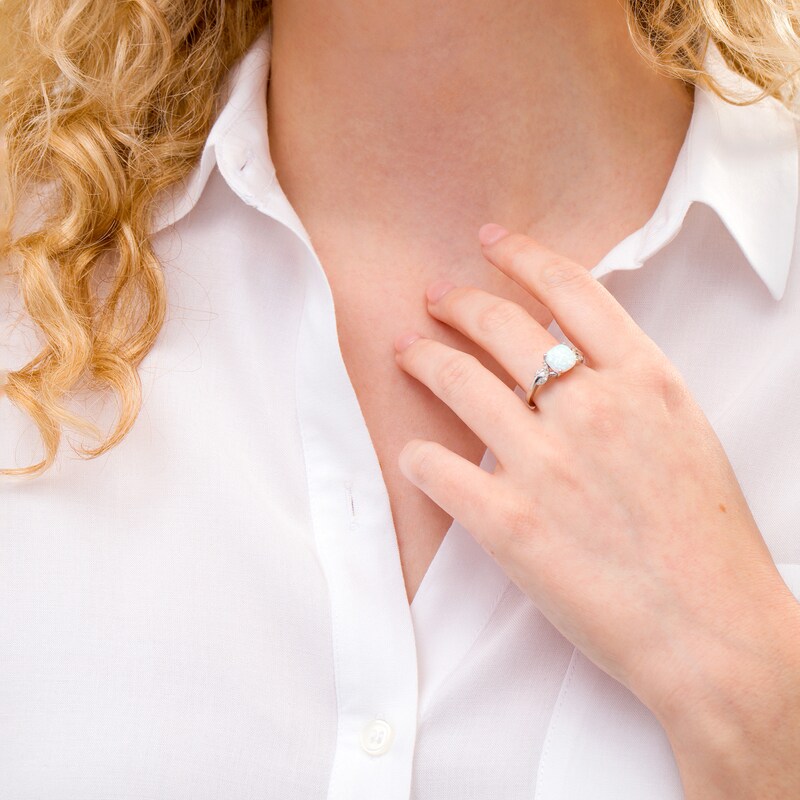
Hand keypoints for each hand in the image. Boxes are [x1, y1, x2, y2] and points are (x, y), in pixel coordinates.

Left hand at [392, 223, 799, 797]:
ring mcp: (547, 464)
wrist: (713, 632)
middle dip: (457, 302)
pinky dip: (417, 455)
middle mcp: (592, 408)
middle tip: (434, 298)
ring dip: (422, 358)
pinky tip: (413, 453)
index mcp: (645, 380)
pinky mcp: (510, 523)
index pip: (569, 287)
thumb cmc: (708, 538)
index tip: (488, 241)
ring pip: (458, 381)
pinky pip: (437, 468)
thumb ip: (626, 384)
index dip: (520, 254)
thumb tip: (565, 351)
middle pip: (501, 324)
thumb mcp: (683, 433)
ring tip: (405, 351)